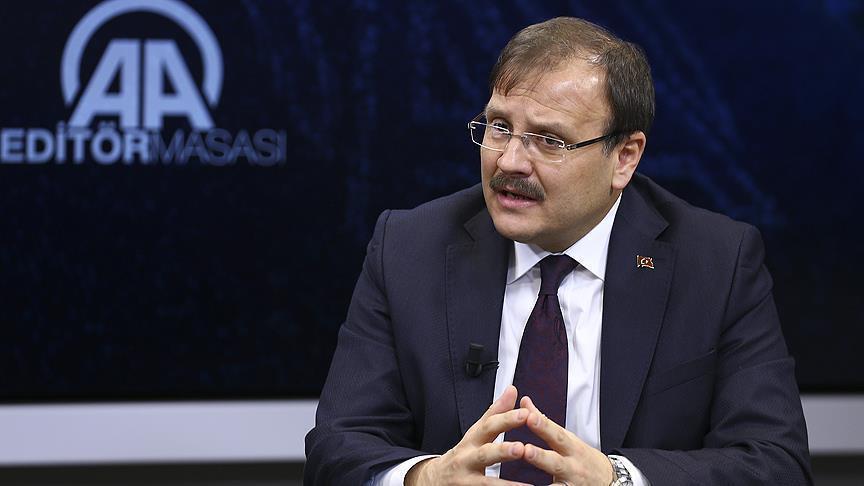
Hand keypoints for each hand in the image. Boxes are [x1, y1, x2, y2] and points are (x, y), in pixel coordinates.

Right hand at [405, 385, 531, 485]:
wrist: (435, 479)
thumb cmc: (463, 454)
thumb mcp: (477, 432)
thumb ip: (496, 412)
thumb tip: (512, 390)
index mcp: (472, 439)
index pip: (489, 426)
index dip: (506, 419)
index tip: (526, 414)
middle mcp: (467, 458)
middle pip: (485, 453)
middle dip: (503, 451)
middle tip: (522, 448)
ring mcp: (466, 480)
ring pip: (486, 482)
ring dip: (505, 484)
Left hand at [518, 396, 614, 485]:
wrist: (608, 480)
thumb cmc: (581, 456)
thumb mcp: (566, 437)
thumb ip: (543, 421)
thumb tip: (524, 402)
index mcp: (570, 447)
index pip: (556, 434)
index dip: (543, 426)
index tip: (529, 417)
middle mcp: (571, 466)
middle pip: (555, 462)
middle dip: (540, 457)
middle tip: (526, 450)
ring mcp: (570, 484)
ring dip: (538, 485)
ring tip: (522, 485)